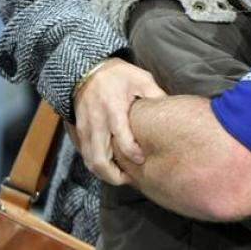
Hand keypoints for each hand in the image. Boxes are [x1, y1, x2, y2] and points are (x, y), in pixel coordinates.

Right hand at [72, 58, 166, 184]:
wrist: (86, 70)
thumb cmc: (118, 74)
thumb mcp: (141, 79)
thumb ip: (155, 95)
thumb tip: (172, 110)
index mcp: (114, 109)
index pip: (121, 139)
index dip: (132, 153)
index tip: (142, 159)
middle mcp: (96, 123)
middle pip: (99, 160)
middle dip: (114, 175)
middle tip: (129, 179)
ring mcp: (85, 129)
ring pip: (89, 161)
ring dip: (104, 173)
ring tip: (121, 176)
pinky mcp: (78, 131)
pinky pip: (84, 155)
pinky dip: (95, 164)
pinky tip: (109, 165)